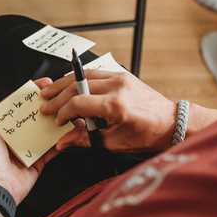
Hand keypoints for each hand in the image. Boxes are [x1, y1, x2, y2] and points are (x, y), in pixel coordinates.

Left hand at [0, 80, 59, 203]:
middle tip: (61, 97)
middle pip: (35, 116)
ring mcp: (26, 149)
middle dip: (49, 106)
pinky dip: (60, 142)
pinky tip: (66, 133)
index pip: (18, 104)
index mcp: (0, 126)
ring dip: (57, 122)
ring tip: (68, 113)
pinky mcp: (37, 162)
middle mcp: (13, 136)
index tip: (44, 85)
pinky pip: (51, 149)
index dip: (32, 94)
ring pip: (46, 131)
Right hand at [39, 71, 176, 152]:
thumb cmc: (147, 135)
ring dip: (64, 82)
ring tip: (49, 89)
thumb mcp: (115, 143)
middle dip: (57, 96)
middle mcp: (117, 87)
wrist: (171, 122)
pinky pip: (95, 73)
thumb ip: (85, 140)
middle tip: (44, 104)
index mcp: (116, 106)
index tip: (57, 122)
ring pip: (84, 75)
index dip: (63, 112)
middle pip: (77, 86)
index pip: (78, 103)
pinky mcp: (123, 75)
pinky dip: (79, 78)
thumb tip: (62, 143)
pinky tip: (69, 84)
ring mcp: (120, 78)